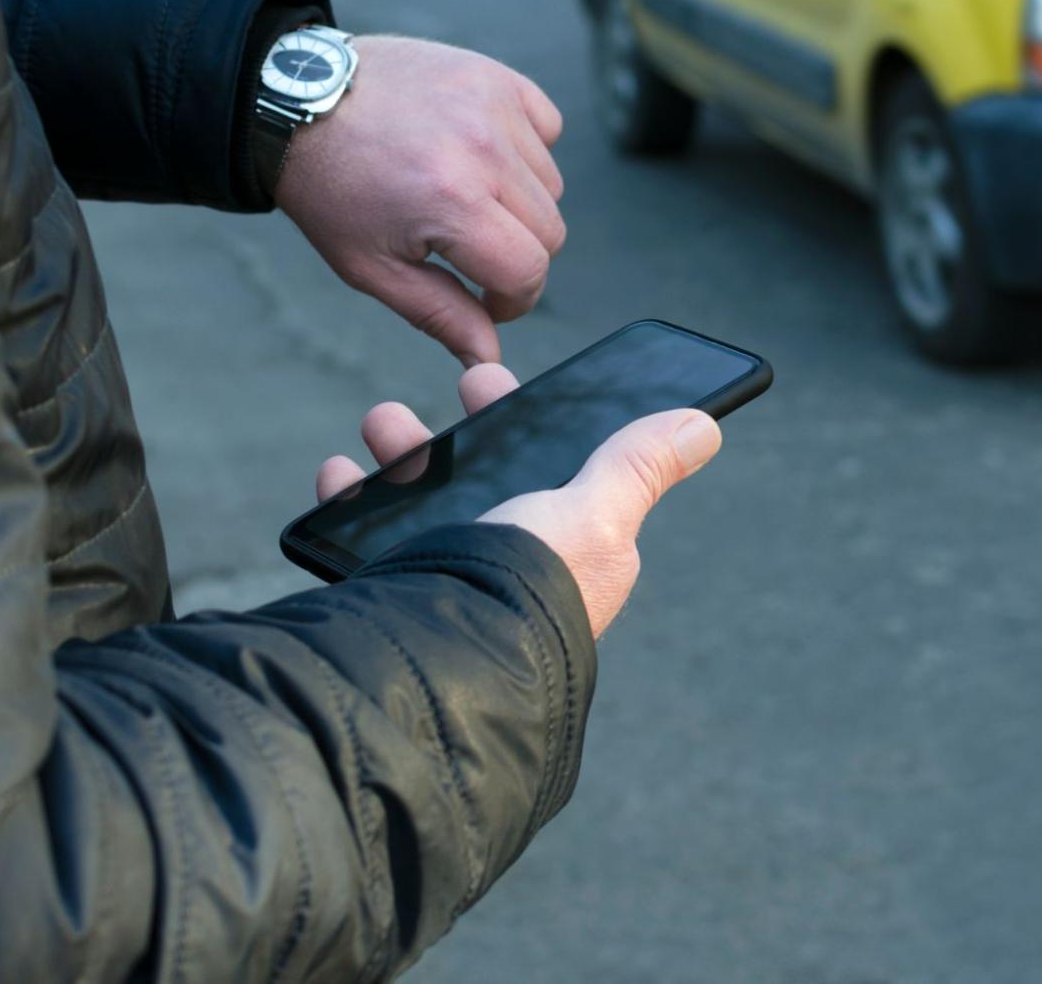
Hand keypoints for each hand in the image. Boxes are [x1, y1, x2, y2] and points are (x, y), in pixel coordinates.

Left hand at [276, 36, 565, 366]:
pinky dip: (525, 149)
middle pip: (549, 231)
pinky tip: (480, 155)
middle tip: (471, 251)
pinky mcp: (494, 73)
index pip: (528, 270)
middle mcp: (483, 149)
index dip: (513, 300)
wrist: (299, 100)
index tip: (488, 300)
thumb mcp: (371, 267)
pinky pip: (547, 127)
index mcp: (452, 203)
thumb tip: (488, 359)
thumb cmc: (330, 190)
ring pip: (551, 183)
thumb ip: (438, 314)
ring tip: (464, 197)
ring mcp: (492, 103)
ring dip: (519, 203)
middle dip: (517, 256)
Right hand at [315, 365, 723, 639]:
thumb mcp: (596, 514)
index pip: (557, 475)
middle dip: (467, 428)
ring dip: (402, 452)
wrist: (436, 662)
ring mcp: (449, 583)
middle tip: (458, 387)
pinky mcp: (393, 594)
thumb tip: (703, 425)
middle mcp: (513, 569)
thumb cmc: (527, 587)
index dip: (531, 421)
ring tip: (381, 422)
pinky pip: (366, 537)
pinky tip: (338, 475)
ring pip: (424, 500)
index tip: (497, 380)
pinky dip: (350, 499)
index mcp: (570, 553)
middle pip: (487, 480)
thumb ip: (636, 467)